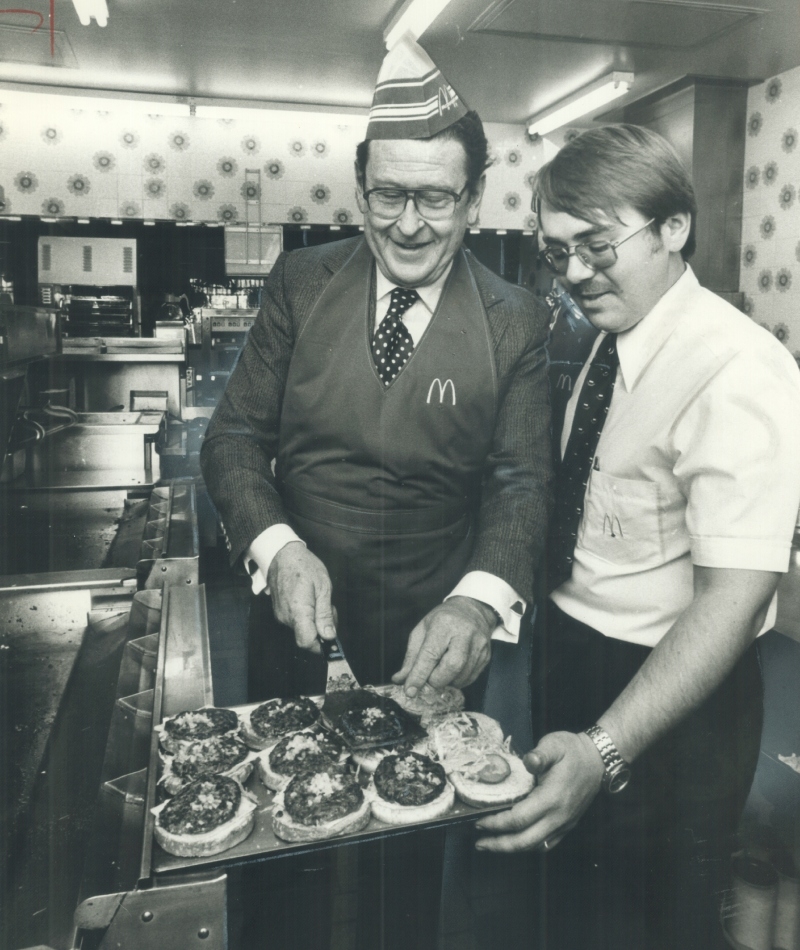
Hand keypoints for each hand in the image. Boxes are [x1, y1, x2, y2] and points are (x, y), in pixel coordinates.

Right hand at [267, 542, 335, 652]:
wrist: (282, 555)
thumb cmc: (304, 566)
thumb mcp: (323, 587)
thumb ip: (325, 614)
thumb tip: (329, 636)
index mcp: (298, 610)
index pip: (306, 642)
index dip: (321, 645)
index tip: (332, 638)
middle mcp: (286, 617)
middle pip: (307, 637)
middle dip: (323, 628)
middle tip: (331, 609)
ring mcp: (281, 615)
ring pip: (303, 629)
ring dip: (315, 621)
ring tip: (319, 600)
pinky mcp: (280, 613)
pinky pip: (296, 622)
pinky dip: (307, 616)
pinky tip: (310, 601)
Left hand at [391, 596, 494, 696]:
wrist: (472, 609)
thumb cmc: (443, 620)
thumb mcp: (422, 630)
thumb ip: (411, 657)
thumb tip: (400, 680)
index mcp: (444, 624)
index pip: (431, 654)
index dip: (419, 675)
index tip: (410, 690)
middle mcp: (465, 633)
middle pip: (451, 667)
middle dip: (435, 680)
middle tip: (428, 679)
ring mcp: (479, 645)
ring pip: (462, 676)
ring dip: (446, 682)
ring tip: (440, 673)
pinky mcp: (486, 655)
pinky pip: (471, 678)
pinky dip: (457, 681)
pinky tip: (452, 673)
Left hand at [474, 731, 603, 851]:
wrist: (598, 760)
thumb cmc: (573, 750)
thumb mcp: (555, 744)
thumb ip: (540, 754)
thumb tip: (528, 761)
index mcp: (552, 797)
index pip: (520, 819)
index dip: (498, 823)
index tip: (480, 821)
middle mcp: (559, 816)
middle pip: (525, 841)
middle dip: (500, 844)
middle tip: (480, 842)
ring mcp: (565, 823)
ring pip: (536, 846)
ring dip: (512, 849)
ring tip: (492, 845)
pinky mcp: (568, 824)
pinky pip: (547, 843)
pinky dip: (529, 847)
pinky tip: (516, 843)